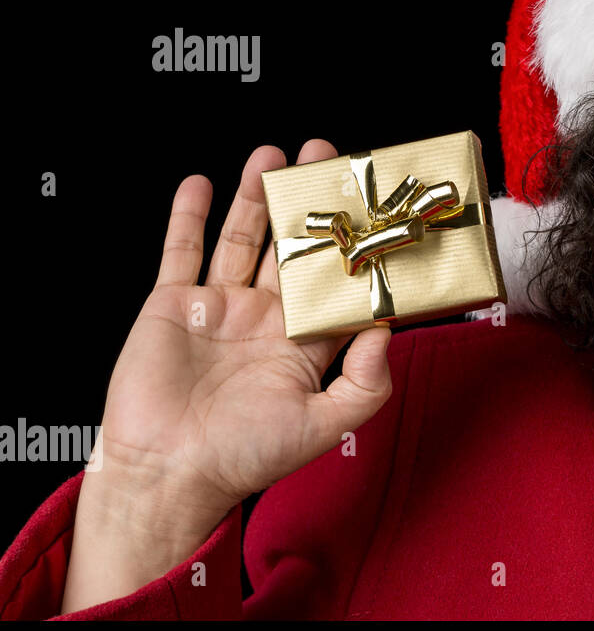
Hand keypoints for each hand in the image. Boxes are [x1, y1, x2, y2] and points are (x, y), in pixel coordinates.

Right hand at [91, 139, 393, 525]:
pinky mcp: (173, 304)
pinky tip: (202, 182)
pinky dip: (188, 216)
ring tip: (274, 156)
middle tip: (326, 158)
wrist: (167, 474)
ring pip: (242, 238)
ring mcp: (219, 307)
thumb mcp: (324, 426)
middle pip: (291, 247)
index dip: (354, 247)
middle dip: (308, 202)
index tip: (373, 208)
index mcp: (303, 343)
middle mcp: (264, 318)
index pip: (335, 282)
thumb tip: (388, 329)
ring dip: (256, 195)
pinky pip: (181, 251)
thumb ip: (366, 383)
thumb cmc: (244, 459)